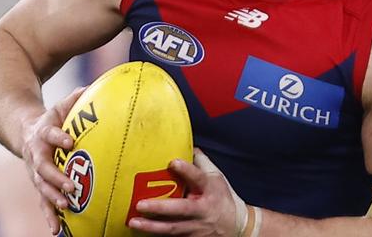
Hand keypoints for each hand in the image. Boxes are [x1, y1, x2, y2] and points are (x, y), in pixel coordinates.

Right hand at [20, 86, 84, 234]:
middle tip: (71, 186)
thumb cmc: (52, 119)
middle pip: (43, 167)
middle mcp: (36, 154)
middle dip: (56, 177)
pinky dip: (49, 215)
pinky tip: (56, 230)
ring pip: (41, 187)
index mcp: (43, 133)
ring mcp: (35, 172)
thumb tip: (93, 87)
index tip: (69, 141)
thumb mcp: (61, 106)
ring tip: (66, 207)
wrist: (24, 132)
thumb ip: (76, 98)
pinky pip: (43, 201)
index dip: (59, 137)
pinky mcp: (38, 184)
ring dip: (52, 198)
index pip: (50, 134)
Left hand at [128, 148, 247, 235]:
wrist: (238, 226)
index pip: (198, 178)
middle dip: (160, 207)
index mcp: (209, 189)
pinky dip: (157, 235)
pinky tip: (143, 232)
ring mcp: (197, 227)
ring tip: (133, 222)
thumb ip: (201, 161)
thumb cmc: (223, 197)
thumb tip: (188, 145)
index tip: (173, 162)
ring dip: (151, 226)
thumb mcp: (217, 177)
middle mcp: (202, 209)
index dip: (186, 170)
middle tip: (140, 204)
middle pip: (180, 209)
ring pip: (172, 228)